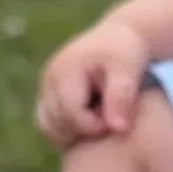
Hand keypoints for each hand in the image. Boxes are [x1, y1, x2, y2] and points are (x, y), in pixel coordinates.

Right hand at [35, 13, 150, 147]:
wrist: (116, 37)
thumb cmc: (124, 52)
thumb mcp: (128, 69)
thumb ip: (121, 97)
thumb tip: (117, 129)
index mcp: (65, 70)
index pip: (71, 112)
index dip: (94, 125)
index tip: (117, 125)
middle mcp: (48, 79)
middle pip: (58, 122)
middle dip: (85, 130)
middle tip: (110, 122)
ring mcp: (44, 88)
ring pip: (48, 127)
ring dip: (74, 133)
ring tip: (100, 122)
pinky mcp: (47, 96)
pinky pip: (49, 125)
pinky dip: (68, 131)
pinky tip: (91, 124)